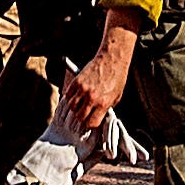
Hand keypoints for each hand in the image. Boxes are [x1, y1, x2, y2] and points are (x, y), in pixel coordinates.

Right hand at [63, 18, 139, 135]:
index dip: (90, 124)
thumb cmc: (117, 77)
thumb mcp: (116, 97)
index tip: (90, 122)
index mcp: (103, 103)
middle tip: (84, 115)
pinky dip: (70, 98)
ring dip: (75, 108)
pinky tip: (75, 97)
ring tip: (79, 106)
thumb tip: (98, 117)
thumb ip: (106, 108)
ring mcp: (83, 89)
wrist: (112, 59)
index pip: (91, 123)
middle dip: (81, 118)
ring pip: (72, 107)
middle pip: (79, 116)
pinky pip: (68, 95)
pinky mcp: (77, 81)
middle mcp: (92, 97)